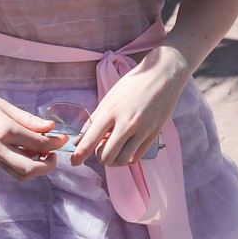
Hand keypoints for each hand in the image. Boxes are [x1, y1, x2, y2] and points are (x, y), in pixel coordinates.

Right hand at [0, 85, 63, 180]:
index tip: (63, 137)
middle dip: (48, 165)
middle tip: (55, 152)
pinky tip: (28, 153)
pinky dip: (24, 166)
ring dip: (37, 169)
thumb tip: (51, 127)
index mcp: (4, 130)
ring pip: (20, 174)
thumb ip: (27, 119)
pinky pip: (10, 170)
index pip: (38, 144)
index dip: (55, 143)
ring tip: (43, 154)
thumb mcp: (3, 105)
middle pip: (30, 169)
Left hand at [72, 46, 189, 167]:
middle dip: (99, 157)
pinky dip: (127, 157)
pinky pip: (136, 157)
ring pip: (121, 160)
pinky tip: (126, 149)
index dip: (79, 156)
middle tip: (101, 148)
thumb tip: (79, 140)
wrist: (163, 76)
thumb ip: (94, 120)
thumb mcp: (109, 98)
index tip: (74, 162)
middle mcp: (126, 123)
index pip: (90, 141)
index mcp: (110, 111)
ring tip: (115, 148)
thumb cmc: (133, 84)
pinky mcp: (153, 134)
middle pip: (105, 156)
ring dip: (114, 159)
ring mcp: (141, 130)